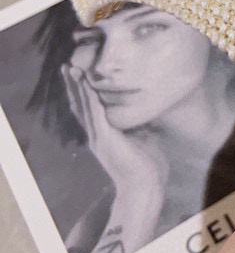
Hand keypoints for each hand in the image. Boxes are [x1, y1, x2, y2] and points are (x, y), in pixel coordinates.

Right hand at [61, 63, 168, 199]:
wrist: (146, 186)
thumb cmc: (148, 166)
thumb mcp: (143, 139)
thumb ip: (139, 127)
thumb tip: (145, 113)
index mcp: (105, 136)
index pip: (89, 110)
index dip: (83, 93)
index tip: (79, 75)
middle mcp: (97, 136)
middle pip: (80, 106)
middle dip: (74, 86)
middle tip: (67, 66)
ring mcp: (98, 137)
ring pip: (83, 107)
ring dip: (77, 87)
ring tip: (71, 69)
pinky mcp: (105, 139)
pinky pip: (94, 113)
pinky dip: (89, 97)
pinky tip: (85, 84)